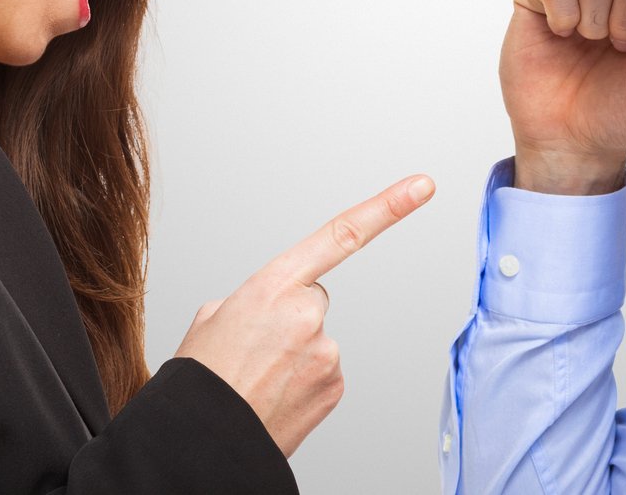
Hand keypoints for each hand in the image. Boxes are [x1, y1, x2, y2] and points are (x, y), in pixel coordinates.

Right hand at [171, 174, 434, 455]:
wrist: (205, 438)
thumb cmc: (204, 379)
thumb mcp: (212, 319)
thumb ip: (250, 299)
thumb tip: (267, 309)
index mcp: (273, 286)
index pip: (340, 236)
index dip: (387, 207)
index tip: (422, 187)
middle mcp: (307, 313)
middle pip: (312, 300)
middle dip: (289, 318)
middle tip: (254, 348)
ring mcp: (326, 351)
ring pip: (315, 340)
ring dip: (292, 355)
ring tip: (258, 377)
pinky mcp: (335, 384)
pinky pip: (322, 371)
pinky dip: (301, 381)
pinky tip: (274, 394)